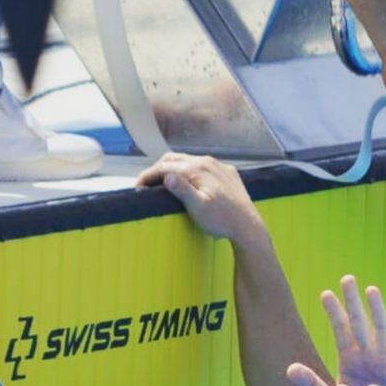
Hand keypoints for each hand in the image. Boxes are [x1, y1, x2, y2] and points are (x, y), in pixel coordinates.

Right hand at [135, 152, 264, 243]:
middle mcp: (207, 162)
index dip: (148, 175)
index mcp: (197, 169)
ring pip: (189, 161)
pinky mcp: (227, 173)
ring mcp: (218, 166)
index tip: (137, 186)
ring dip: (173, 169)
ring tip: (163, 182)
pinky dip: (190, 171)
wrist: (247, 225)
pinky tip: (189, 181)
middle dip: (158, 169)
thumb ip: (182, 190)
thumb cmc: (221, 220)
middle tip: (146, 183)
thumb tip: (166, 176)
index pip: (165, 167)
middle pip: (174, 159)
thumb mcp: (198, 208)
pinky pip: (204, 166)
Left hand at [288, 276, 385, 385]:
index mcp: (349, 360)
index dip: (334, 312)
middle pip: (360, 323)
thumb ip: (311, 383)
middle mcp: (368, 355)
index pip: (340, 331)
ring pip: (382, 329)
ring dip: (378, 310)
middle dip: (353, 302)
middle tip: (347, 278)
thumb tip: (289, 368)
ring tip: (371, 290)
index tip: (325, 293)